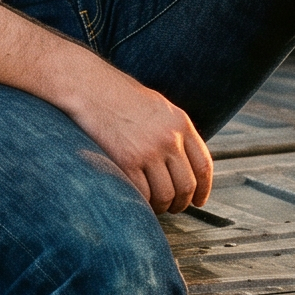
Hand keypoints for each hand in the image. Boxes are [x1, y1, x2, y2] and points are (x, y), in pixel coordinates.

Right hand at [74, 72, 214, 212]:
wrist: (91, 88)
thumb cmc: (121, 96)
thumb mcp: (159, 107)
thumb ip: (175, 132)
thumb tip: (185, 163)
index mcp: (181, 123)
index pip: (203, 165)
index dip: (204, 189)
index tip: (199, 200)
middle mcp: (168, 139)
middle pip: (186, 185)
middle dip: (182, 202)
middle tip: (174, 207)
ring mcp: (147, 151)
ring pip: (165, 195)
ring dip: (162, 207)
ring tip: (156, 206)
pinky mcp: (125, 162)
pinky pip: (142, 194)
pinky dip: (143, 203)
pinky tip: (140, 201)